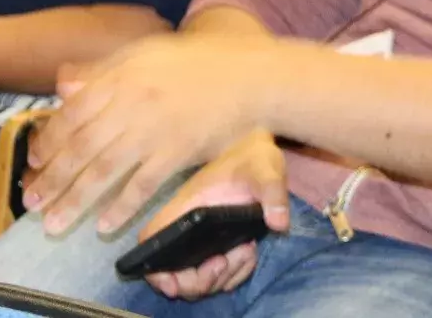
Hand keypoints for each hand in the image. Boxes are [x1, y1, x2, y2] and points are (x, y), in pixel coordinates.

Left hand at [22, 33, 271, 234]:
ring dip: (75, 201)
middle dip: (53, 179)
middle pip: (82, 147)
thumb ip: (104, 70)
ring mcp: (156, 128)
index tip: (34, 162)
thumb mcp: (148, 52)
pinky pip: (143, 185)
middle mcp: (133, 102)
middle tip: (31, 204)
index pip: (73, 112)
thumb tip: (64, 87)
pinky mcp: (179, 151)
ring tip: (54, 224)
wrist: (251, 73)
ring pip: (105, 170)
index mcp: (123, 75)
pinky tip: (104, 225)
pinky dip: (121, 207)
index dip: (49, 141)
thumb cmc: (199, 62)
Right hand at [140, 130, 289, 300]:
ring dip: (222, 278)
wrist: (261, 151)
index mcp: (185, 208)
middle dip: (199, 281)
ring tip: (245, 251)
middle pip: (175, 273)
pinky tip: (250, 254)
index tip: (176, 281)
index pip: (152, 241)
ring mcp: (202, 238)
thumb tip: (278, 223)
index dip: (155, 268)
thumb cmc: (255, 157)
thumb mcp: (265, 170)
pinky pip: (220, 274)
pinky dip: (235, 274)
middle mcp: (187, 226)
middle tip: (223, 262)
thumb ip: (272, 192)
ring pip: (199, 278)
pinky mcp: (219, 244)